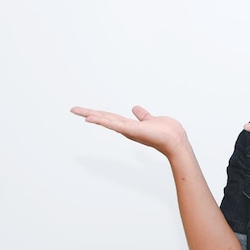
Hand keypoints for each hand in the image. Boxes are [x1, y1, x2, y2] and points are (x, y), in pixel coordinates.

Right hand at [71, 106, 188, 157]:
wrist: (176, 141)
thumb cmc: (167, 133)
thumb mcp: (151, 120)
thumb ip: (143, 115)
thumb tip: (135, 108)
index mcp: (130, 126)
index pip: (111, 118)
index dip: (98, 114)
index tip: (85, 112)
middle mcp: (127, 129)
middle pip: (105, 119)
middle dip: (89, 114)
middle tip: (73, 109)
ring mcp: (129, 130)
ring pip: (107, 121)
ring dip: (92, 115)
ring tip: (78, 111)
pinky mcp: (133, 130)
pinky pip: (115, 124)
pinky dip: (103, 121)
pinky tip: (91, 118)